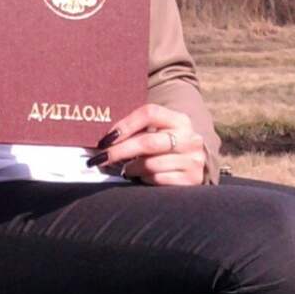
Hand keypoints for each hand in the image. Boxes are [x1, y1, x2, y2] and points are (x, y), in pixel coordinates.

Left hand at [85, 104, 205, 186]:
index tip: (107, 138)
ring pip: (150, 164)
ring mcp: (193, 160)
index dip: (125, 125)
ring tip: (127, 169)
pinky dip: (144, 179)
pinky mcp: (192, 179)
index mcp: (179, 120)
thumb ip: (136, 131)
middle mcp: (190, 138)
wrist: (192, 167)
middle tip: (102, 158)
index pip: (149, 113)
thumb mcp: (157, 133)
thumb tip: (105, 140)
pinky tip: (142, 176)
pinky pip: (157, 180)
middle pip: (148, 142)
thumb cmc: (165, 148)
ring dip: (132, 168)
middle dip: (120, 151)